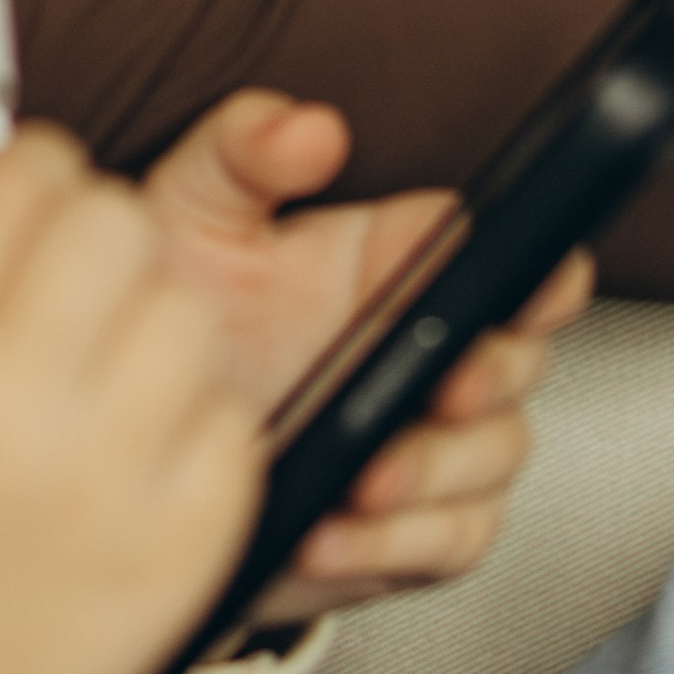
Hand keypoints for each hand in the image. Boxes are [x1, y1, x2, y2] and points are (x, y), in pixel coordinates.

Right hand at [0, 128, 258, 673]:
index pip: (9, 183)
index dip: (25, 165)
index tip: (28, 182)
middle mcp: (8, 412)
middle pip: (111, 226)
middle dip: (92, 225)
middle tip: (73, 263)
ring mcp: (102, 491)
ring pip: (187, 316)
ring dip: (149, 316)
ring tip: (112, 355)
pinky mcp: (172, 562)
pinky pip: (230, 429)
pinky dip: (195, 417)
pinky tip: (144, 436)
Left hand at [141, 89, 590, 625]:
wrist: (130, 435)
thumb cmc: (174, 313)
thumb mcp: (191, 212)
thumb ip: (244, 149)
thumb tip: (314, 127)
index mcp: (395, 264)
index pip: (511, 256)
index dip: (543, 271)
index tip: (533, 286)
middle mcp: (426, 349)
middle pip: (518, 360)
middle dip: (491, 378)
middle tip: (443, 389)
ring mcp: (426, 441)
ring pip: (491, 459)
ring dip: (435, 473)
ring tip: (364, 479)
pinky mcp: (406, 529)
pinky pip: (444, 542)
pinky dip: (394, 546)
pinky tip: (332, 534)